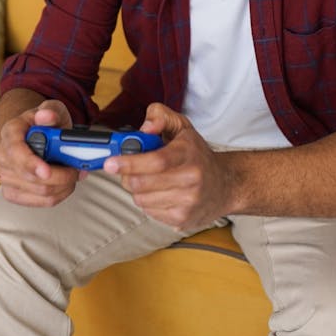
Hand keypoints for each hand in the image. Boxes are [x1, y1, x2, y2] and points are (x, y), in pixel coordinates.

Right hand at [0, 99, 78, 206]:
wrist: (36, 135)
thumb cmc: (44, 124)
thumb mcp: (53, 110)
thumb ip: (51, 111)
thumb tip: (46, 115)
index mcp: (10, 132)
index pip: (15, 151)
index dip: (31, 163)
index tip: (46, 172)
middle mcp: (3, 155)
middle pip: (31, 177)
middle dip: (60, 175)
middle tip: (76, 168)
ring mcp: (5, 176)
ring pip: (40, 191)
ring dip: (63, 185)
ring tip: (72, 173)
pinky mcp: (12, 193)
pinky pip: (41, 202)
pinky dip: (59, 194)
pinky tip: (65, 184)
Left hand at [104, 103, 232, 231]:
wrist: (226, 185)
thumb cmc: (197, 154)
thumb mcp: (182, 127)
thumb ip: (160, 116)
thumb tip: (144, 128)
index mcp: (189, 153)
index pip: (156, 161)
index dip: (130, 162)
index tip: (110, 163)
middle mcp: (191, 179)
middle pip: (143, 183)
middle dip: (127, 176)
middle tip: (127, 169)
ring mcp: (188, 202)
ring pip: (141, 199)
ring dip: (137, 189)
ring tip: (148, 179)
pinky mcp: (183, 219)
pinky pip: (149, 212)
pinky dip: (147, 202)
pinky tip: (159, 192)